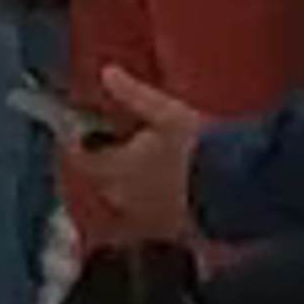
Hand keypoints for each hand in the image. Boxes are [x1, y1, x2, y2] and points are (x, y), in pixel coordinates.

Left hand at [67, 62, 209, 253]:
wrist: (227, 189)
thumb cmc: (196, 147)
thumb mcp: (166, 112)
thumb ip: (133, 94)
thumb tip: (106, 72)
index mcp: (117, 167)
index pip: (80, 157)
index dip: (77, 142)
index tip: (81, 129)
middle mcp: (121, 195)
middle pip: (100, 179)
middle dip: (105, 160)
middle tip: (120, 139)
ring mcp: (139, 216)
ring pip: (119, 198)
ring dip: (124, 182)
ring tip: (142, 164)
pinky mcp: (159, 230)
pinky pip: (139, 220)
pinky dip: (141, 206)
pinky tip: (158, 192)